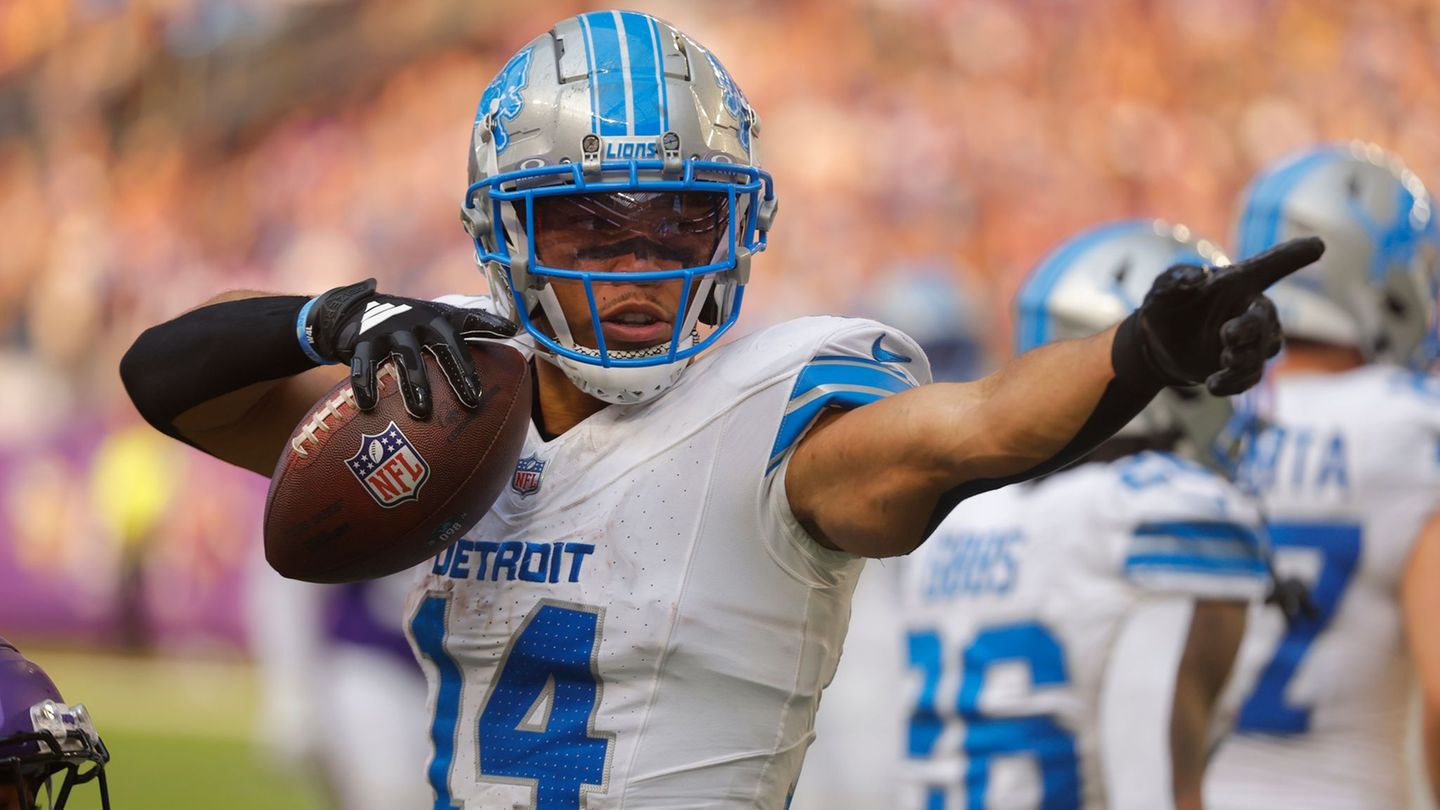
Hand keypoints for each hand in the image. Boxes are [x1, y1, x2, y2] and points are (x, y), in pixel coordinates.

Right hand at [303, 279, 516, 417]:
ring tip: (421, 413)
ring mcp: (388, 330)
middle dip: (456, 374)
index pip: (464, 330)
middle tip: (472, 401)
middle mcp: (415, 322)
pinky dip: (365, 385)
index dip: (484, 334)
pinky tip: (369, 406)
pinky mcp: (362, 341)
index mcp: (437, 319)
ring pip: (405, 358)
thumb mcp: (440, 317)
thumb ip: (474, 323)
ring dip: (414, 384)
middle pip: (440, 347)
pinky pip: (363, 365)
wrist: (359, 311)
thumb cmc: (411, 321)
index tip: (503, 346)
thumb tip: (513, 329)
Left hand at [1137, 237, 1324, 394]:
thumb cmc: (1166, 306)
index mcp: (1237, 282)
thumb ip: (1175, 281)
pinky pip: (1251, 377)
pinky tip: (1213, 385)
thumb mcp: (1163, 290)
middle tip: (1227, 336)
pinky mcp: (1243, 368)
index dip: (1292, 256)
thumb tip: (1194, 279)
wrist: (1157, 345)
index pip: (1270, 266)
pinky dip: (1234, 383)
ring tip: (1221, 363)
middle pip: (1266, 318)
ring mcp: (1251, 340)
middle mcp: (1251, 309)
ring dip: (1244, 359)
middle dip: (1251, 328)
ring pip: (1264, 351)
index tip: (1318, 245)